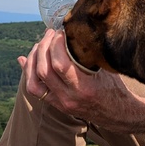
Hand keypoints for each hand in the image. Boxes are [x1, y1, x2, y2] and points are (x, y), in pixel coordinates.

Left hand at [19, 29, 144, 132]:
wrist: (118, 114)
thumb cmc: (115, 87)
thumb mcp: (106, 69)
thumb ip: (89, 54)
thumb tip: (73, 31)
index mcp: (84, 88)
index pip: (60, 64)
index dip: (56, 44)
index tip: (61, 32)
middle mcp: (69, 98)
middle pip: (44, 71)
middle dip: (43, 47)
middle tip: (49, 33)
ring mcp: (61, 103)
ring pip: (33, 83)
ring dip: (32, 60)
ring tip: (39, 45)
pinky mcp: (56, 105)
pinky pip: (34, 89)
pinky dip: (28, 72)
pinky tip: (26, 59)